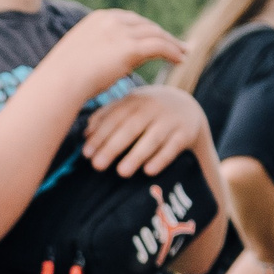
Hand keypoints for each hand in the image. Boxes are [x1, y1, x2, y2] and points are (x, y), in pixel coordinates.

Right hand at [41, 8, 186, 105]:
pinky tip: (181, 60)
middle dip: (162, 34)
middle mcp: (111, 20)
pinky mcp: (130, 48)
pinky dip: (173, 52)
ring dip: (173, 43)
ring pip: (156, 34)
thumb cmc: (60, 79)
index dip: (145, 29)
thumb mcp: (76, 57)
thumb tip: (98, 62)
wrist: (57, 84)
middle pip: (146, 24)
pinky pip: (160, 46)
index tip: (155, 38)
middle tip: (177, 44)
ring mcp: (121, 33)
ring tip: (183, 53)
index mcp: (97, 19)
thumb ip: (92, 52)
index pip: (129, 20)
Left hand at [82, 85, 210, 178]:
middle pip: (131, 128)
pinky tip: (148, 171)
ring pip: (153, 139)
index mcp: (135, 100)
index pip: (114, 118)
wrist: (187, 107)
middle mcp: (153, 108)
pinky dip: (161, 159)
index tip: (86, 154)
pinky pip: (173, 147)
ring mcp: (171, 120)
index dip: (100, 135)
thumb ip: (106, 117)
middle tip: (97, 166)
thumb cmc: (146, 111)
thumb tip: (86, 134)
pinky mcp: (186, 133)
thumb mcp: (128, 107)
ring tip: (122, 172)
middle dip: (113, 147)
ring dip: (137, 155)